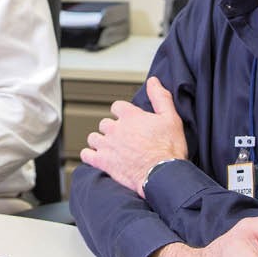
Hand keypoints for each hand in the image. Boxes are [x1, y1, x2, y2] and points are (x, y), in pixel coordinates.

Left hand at [79, 76, 187, 194]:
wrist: (163, 175)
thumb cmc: (169, 149)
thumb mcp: (171, 118)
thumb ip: (160, 97)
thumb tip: (153, 81)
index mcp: (130, 116)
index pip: (117, 106)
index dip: (122, 113)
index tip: (128, 121)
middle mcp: (115, 128)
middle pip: (104, 123)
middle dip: (111, 129)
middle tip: (122, 138)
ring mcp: (107, 145)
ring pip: (93, 138)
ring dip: (99, 141)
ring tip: (109, 148)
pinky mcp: (102, 161)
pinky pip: (86, 155)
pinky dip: (90, 155)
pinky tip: (97, 158)